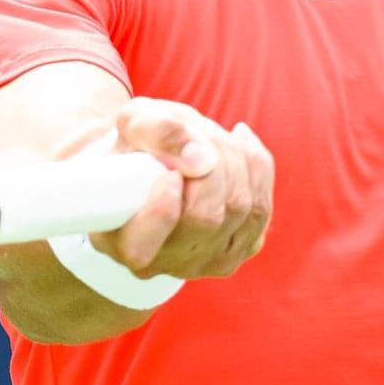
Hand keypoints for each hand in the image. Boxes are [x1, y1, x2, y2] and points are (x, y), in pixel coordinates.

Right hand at [90, 98, 272, 280]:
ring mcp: (205, 261)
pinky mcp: (240, 249)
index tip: (169, 173)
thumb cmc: (140, 144)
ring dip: (234, 160)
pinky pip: (262, 206)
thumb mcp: (135, 122)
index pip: (140, 249)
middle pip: (205, 219)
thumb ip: (156, 131)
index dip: (160, 210)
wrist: (162, 158)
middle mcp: (163, 262)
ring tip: (212, 140)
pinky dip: (254, 168)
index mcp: (121, 241)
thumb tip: (202, 159)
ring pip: (240, 209)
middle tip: (197, 138)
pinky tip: (235, 149)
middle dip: (211, 166)